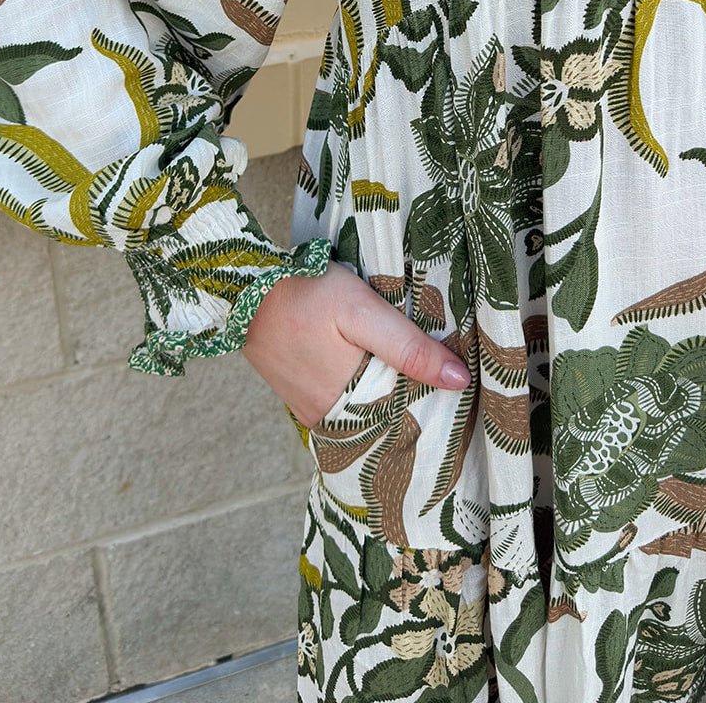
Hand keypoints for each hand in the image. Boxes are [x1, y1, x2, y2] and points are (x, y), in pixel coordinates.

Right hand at [241, 258, 471, 428]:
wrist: (242, 286)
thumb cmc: (305, 292)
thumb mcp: (362, 310)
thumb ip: (408, 347)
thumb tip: (459, 380)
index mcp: (351, 404)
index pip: (410, 417)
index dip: (437, 400)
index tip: (463, 382)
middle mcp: (331, 420)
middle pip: (388, 417)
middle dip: (416, 399)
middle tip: (446, 371)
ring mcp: (312, 413)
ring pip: (368, 413)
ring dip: (390, 394)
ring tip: (418, 368)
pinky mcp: (301, 400)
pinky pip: (346, 406)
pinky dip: (365, 392)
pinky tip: (379, 368)